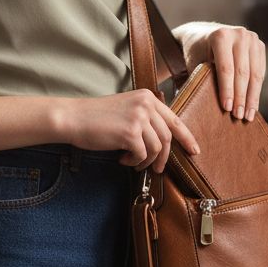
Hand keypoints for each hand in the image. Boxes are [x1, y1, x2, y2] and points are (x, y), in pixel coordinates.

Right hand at [57, 90, 200, 173]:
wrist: (73, 117)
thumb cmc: (96, 118)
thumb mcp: (126, 110)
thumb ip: (145, 118)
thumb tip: (162, 142)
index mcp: (147, 97)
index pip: (174, 119)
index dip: (187, 137)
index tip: (194, 150)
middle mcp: (146, 104)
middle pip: (167, 138)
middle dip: (163, 158)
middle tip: (156, 169)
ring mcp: (139, 118)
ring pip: (156, 149)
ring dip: (146, 161)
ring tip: (132, 162)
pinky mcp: (130, 133)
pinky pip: (142, 155)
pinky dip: (134, 161)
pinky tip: (122, 159)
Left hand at [177, 22, 266, 120]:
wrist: (203, 34)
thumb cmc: (196, 52)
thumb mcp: (195, 62)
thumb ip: (203, 78)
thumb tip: (210, 107)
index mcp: (221, 36)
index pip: (226, 68)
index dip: (227, 90)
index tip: (227, 108)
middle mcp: (239, 34)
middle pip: (243, 72)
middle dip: (241, 97)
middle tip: (238, 116)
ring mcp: (252, 39)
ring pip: (255, 74)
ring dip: (252, 97)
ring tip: (248, 116)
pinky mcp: (260, 45)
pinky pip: (260, 72)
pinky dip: (257, 90)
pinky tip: (253, 105)